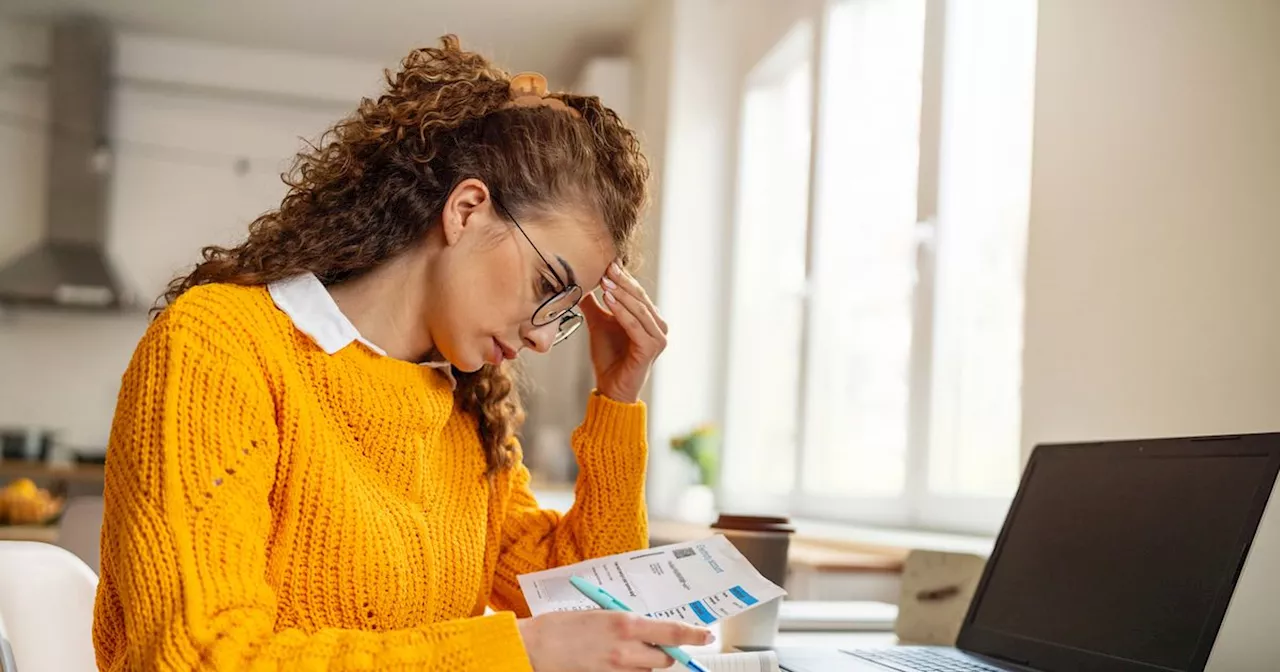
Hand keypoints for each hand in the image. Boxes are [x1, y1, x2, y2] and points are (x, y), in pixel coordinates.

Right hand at [516, 611, 711, 671]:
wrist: (536, 646)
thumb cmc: (563, 625)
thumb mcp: (602, 614)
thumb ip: (628, 623)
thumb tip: (649, 629)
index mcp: (626, 624)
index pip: (673, 631)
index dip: (694, 635)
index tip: (706, 636)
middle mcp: (626, 649)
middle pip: (664, 658)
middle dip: (664, 652)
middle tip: (652, 644)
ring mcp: (617, 670)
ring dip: (644, 664)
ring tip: (622, 653)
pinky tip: (613, 663)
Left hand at [581, 263, 668, 403]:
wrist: (611, 387)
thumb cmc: (609, 357)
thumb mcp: (599, 323)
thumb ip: (594, 304)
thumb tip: (580, 282)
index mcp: (650, 318)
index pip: (637, 291)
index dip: (622, 277)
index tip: (606, 262)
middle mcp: (658, 325)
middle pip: (640, 297)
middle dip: (622, 281)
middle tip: (606, 267)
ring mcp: (658, 337)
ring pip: (638, 309)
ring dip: (621, 293)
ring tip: (605, 281)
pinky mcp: (651, 348)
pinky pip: (634, 325)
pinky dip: (621, 312)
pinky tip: (608, 299)